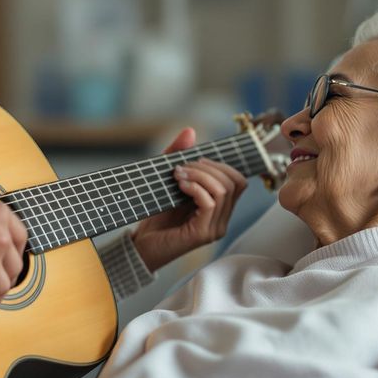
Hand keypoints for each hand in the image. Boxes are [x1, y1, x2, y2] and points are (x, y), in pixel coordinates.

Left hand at [131, 127, 247, 271]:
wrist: (139, 246)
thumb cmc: (155, 215)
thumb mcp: (167, 181)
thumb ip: (179, 157)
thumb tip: (191, 131)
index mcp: (219, 209)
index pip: (238, 181)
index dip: (221, 165)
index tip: (196, 161)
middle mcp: (221, 220)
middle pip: (234, 182)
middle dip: (209, 167)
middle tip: (183, 167)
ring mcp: (214, 228)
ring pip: (223, 191)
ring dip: (200, 175)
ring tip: (178, 174)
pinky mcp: (201, 234)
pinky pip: (210, 203)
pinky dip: (195, 188)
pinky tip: (179, 186)